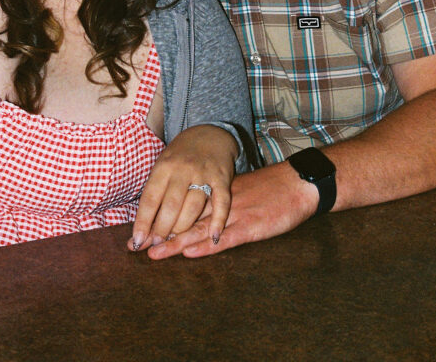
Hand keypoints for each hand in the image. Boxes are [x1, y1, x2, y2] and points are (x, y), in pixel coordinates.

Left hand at [128, 125, 237, 251]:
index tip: (136, 242)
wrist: (210, 134)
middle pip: (171, 205)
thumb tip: (142, 226)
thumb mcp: (164, 165)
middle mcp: (183, 169)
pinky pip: (221, 202)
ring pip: (193, 207)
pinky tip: (212, 238)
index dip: (142, 222)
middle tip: (156, 245)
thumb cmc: (181, 156)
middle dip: (162, 229)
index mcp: (164, 166)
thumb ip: (156, 192)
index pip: (150, 198)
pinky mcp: (222, 178)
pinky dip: (218, 221)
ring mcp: (203, 173)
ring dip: (183, 229)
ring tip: (175, 242)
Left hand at [145, 159, 319, 259]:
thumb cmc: (271, 188)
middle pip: (184, 216)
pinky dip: (206, 245)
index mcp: (215, 191)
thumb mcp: (239, 189)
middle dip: (161, 232)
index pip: (182, 203)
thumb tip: (197, 211)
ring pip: (199, 227)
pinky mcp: (250, 226)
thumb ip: (219, 200)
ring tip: (154, 252)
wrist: (298, 182)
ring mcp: (234, 213)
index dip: (161, 216)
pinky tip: (190, 252)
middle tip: (137, 245)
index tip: (141, 229)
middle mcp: (219, 200)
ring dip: (175, 242)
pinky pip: (224, 236)